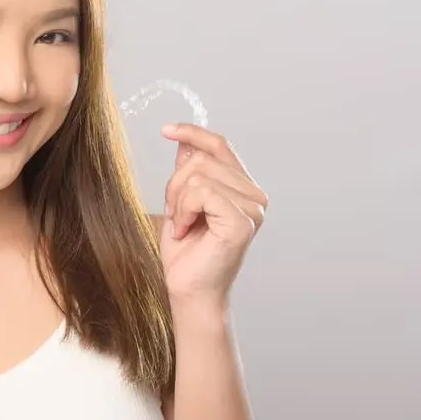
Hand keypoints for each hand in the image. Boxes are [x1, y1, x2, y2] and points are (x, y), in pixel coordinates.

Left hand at [158, 123, 268, 307]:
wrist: (188, 289)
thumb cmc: (186, 252)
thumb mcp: (181, 201)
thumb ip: (189, 172)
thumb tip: (185, 141)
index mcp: (243, 187)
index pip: (220, 145)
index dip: (192, 132)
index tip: (165, 130)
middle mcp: (255, 195)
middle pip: (202, 158)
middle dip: (175, 185)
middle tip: (175, 215)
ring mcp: (253, 208)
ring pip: (198, 174)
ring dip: (178, 201)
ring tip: (183, 226)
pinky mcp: (242, 221)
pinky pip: (201, 192)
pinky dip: (184, 210)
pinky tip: (186, 231)